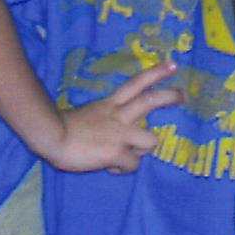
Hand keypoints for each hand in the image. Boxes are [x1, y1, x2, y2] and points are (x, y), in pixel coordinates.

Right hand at [41, 60, 179, 173]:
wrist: (51, 136)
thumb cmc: (62, 127)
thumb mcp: (88, 115)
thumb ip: (104, 120)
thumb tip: (111, 134)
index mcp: (110, 104)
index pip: (136, 83)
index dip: (156, 73)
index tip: (173, 65)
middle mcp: (119, 115)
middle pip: (151, 100)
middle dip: (170, 97)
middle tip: (182, 96)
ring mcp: (120, 134)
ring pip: (151, 141)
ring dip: (143, 150)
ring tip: (130, 154)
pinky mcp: (116, 152)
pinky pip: (132, 164)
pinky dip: (123, 169)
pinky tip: (111, 168)